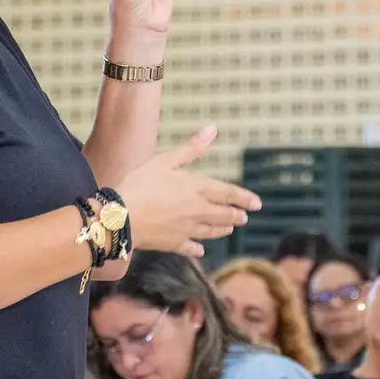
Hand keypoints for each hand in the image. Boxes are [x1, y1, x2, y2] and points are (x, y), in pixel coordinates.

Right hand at [115, 125, 260, 256]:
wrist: (122, 217)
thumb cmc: (142, 184)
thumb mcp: (166, 159)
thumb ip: (192, 147)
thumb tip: (212, 128)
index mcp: (197, 188)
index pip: (228, 193)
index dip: (244, 198)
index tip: (257, 204)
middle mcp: (197, 211)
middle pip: (223, 215)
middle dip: (236, 215)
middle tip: (245, 218)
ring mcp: (186, 229)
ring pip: (210, 231)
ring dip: (222, 229)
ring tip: (230, 229)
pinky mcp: (173, 243)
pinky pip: (190, 247)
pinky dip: (198, 248)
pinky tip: (201, 250)